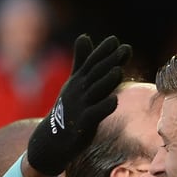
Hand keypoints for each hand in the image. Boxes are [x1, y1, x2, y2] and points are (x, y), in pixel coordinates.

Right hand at [24, 34, 127, 176]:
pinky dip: (103, 107)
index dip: (102, 52)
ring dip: (107, 81)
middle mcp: (78, 91)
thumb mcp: (74, 82)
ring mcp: (80, 107)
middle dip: (109, 61)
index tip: (115, 40)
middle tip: (124, 49)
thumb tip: (84, 36)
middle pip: (96, 74)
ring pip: (95, 92)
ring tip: (119, 70)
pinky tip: (114, 101)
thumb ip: (81, 61)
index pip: (91, 63)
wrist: (52, 140)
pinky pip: (94, 114)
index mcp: (78, 81)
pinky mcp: (82, 124)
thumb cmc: (69, 108)